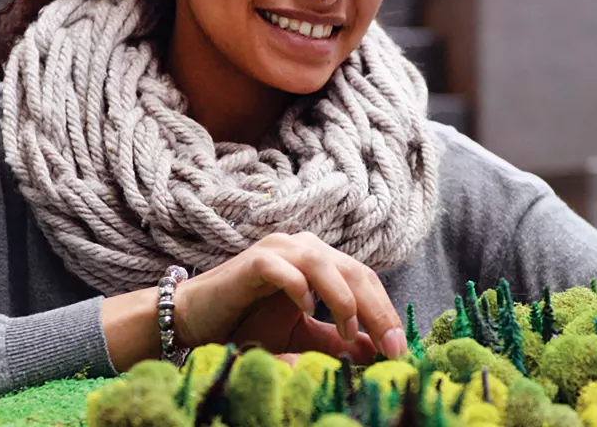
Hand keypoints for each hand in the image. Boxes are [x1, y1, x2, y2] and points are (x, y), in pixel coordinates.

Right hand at [173, 232, 408, 361]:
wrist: (198, 319)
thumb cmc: (248, 323)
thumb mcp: (302, 336)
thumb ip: (336, 339)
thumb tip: (374, 350)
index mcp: (320, 260)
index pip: (365, 279)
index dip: (385, 312)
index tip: (399, 348)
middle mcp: (302, 247)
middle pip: (353, 270)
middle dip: (376, 310)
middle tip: (389, 345)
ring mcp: (277, 250)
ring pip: (323, 263)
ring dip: (343, 299)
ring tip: (348, 331)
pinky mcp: (252, 262)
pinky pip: (283, 269)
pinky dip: (299, 289)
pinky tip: (306, 311)